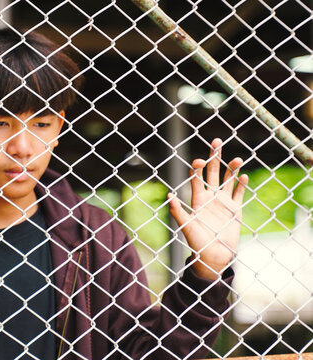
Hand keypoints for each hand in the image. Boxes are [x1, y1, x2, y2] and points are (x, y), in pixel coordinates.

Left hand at [168, 138, 247, 279]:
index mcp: (197, 199)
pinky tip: (244, 176)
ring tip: (237, 158)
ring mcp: (223, 202)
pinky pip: (239, 194)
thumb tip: (169, 195)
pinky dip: (242, 185)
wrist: (213, 255)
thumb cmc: (196, 242)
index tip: (199, 161)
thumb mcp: (186, 226)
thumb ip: (178, 211)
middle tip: (216, 140)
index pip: (197, 177)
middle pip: (212, 172)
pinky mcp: (234, 209)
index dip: (198, 167)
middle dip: (214, 157)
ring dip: (231, 169)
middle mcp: (210, 197)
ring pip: (227, 180)